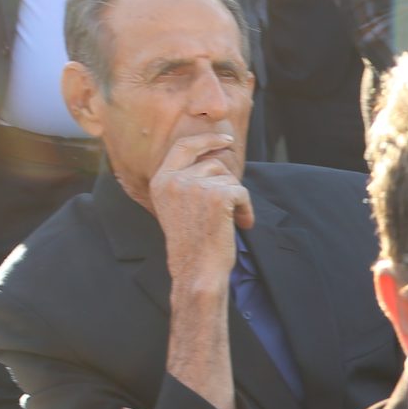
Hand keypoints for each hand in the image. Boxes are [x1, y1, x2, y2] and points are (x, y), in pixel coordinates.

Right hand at [148, 131, 252, 296]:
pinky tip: (241, 225)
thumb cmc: (191, 243)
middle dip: (227, 184)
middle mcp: (175, 180)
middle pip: (213, 164)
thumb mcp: (177, 206)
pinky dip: (246, 209)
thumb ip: (187, 181)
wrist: (197, 269)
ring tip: (230, 221)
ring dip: (236, 198)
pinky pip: (242, 191)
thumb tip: (216, 159)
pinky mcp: (218, 195)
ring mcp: (195, 186)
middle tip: (230, 206)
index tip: (225, 139)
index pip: (183, 147)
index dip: (206, 139)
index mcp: (161, 180)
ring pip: (228, 178)